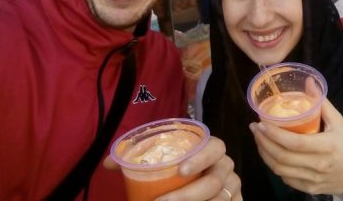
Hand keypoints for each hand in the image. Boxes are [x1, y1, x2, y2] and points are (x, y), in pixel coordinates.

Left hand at [103, 137, 241, 200]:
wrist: (197, 187)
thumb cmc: (180, 172)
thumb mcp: (162, 164)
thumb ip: (137, 160)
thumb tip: (109, 163)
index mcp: (212, 150)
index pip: (215, 147)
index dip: (201, 157)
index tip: (181, 170)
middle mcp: (226, 168)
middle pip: (214, 182)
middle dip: (188, 195)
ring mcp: (233, 189)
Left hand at [250, 100, 342, 200]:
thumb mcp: (340, 122)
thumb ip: (322, 102)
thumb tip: (308, 81)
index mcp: (326, 146)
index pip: (294, 143)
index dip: (274, 134)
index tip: (261, 123)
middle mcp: (318, 165)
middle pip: (282, 157)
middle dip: (263, 142)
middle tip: (255, 128)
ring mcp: (312, 179)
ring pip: (280, 169)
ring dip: (265, 154)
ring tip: (259, 139)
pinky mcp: (309, 189)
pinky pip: (285, 178)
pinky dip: (274, 166)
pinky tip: (270, 154)